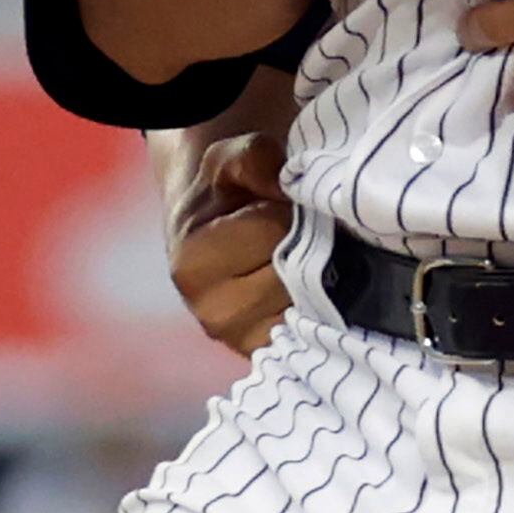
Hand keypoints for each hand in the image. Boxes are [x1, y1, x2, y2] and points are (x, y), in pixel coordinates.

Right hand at [155, 121, 294, 356]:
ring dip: (317, 274)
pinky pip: (312, 331)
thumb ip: (254, 159)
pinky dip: (319, 308)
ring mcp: (242, 341)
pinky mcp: (269, 353)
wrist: (212, 229)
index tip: (279, 204)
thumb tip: (287, 186)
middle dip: (306, 244)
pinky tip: (308, 288)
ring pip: (309, 301)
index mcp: (195, 265)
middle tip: (294, 232)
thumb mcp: (230, 159)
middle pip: (294, 271)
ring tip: (299, 256)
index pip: (274, 232)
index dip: (288, 209)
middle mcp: (213, 313)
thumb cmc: (223, 194)